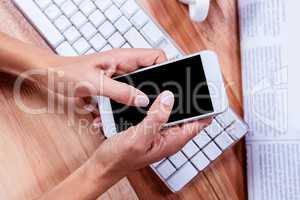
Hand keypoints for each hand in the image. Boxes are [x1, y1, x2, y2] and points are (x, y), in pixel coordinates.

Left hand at [37, 48, 166, 106]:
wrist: (47, 77)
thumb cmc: (66, 72)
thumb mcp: (96, 83)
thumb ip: (121, 92)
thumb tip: (143, 100)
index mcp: (123, 58)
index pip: (155, 56)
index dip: (165, 68)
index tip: (165, 86)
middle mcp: (123, 68)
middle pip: (149, 77)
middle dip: (150, 92)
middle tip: (149, 106)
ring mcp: (117, 79)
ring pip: (135, 91)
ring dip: (131, 104)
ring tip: (125, 114)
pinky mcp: (109, 90)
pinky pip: (121, 100)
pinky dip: (117, 110)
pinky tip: (106, 117)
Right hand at [88, 91, 211, 182]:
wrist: (103, 165)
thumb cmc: (119, 158)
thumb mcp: (139, 137)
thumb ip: (156, 117)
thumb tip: (169, 98)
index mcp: (173, 141)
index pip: (200, 122)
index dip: (207, 108)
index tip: (209, 91)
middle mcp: (169, 137)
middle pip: (188, 115)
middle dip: (189, 100)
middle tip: (188, 80)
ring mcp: (159, 132)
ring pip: (173, 112)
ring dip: (172, 101)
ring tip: (170, 84)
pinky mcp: (149, 129)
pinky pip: (159, 113)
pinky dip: (158, 104)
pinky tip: (154, 95)